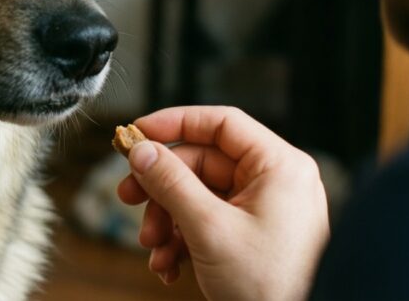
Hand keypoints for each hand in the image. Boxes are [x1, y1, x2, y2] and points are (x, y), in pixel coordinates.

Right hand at [117, 106, 329, 300]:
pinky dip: (182, 240)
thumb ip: (171, 183)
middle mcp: (274, 182)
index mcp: (278, 167)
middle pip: (201, 164)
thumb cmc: (272, 286)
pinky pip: (208, 222)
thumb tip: (141, 150)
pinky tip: (168, 265)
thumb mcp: (209, 228)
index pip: (220, 123)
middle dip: (162, 190)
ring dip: (167, 221)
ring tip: (154, 248)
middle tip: (129, 199)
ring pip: (198, 196)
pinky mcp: (253, 236)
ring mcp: (264, 211)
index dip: (174, 123)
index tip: (137, 134)